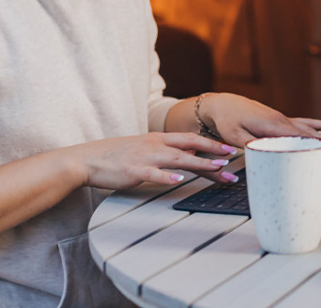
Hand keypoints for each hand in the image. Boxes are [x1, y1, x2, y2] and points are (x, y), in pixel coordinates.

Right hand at [66, 132, 237, 188]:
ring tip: (217, 169)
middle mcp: (155, 145)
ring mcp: (145, 158)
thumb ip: (164, 152)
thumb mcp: (143, 148)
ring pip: (178, 159)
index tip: (230, 149)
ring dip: (199, 164)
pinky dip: (167, 178)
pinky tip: (180, 182)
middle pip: (190, 146)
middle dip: (213, 152)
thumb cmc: (115, 156)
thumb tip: (187, 156)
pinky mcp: (133, 171)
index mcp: (157, 139)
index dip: (212, 143)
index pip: (190, 139)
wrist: (87, 159)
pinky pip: (153, 174)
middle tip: (233, 158)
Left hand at [198, 93, 320, 146]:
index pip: (296, 135)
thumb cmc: (227, 119)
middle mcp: (281, 120)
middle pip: (307, 133)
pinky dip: (319, 124)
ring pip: (309, 128)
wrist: (224, 105)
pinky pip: (305, 122)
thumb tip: (264, 154)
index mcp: (271, 124)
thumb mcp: (234, 135)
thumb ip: (250, 145)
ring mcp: (283, 119)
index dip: (311, 143)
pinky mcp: (282, 120)